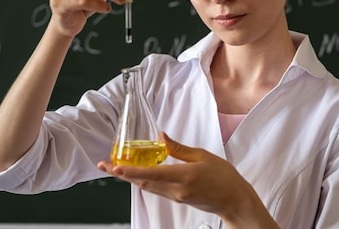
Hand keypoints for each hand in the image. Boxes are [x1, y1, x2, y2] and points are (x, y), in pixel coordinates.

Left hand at [97, 133, 279, 227]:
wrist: (234, 200)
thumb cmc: (224, 177)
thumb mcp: (203, 156)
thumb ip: (179, 148)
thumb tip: (161, 137)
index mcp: (184, 176)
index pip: (151, 174)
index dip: (130, 172)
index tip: (114, 168)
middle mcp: (177, 189)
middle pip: (143, 182)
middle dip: (122, 175)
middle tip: (104, 166)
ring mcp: (176, 196)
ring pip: (147, 187)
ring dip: (129, 178)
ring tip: (115, 169)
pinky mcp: (177, 199)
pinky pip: (156, 190)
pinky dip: (143, 181)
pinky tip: (137, 175)